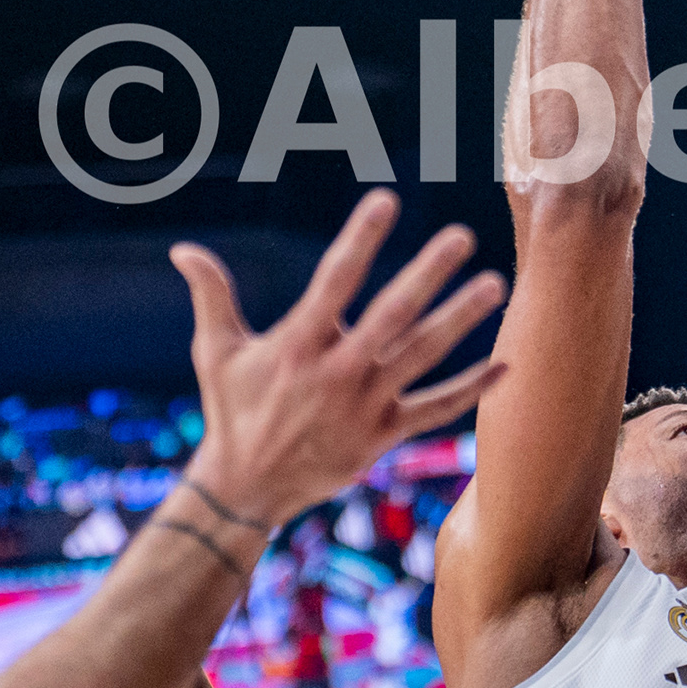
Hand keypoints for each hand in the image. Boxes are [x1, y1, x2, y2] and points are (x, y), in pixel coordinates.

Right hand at [173, 193, 508, 532]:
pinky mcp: (383, 437)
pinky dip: (470, 389)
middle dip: (427, 274)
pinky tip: (504, 364)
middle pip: (391, 315)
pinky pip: (435, 410)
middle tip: (461, 236)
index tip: (386, 198)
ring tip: (494, 284)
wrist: (246, 488)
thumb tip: (182, 248)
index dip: (360, 238)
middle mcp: (336, 373)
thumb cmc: (231, 410)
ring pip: (422, 356)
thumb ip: (211, 296)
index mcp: (297, 346)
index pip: (335, 280)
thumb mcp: (215, 353)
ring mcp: (364, 407)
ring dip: (460, 320)